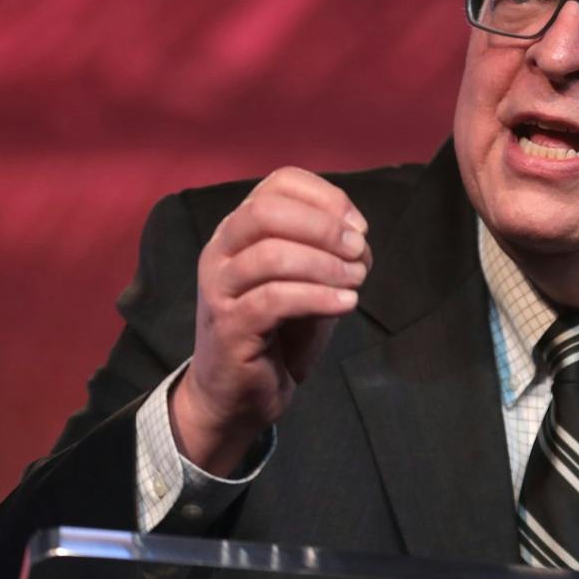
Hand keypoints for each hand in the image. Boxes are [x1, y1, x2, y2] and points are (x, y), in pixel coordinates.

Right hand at [171, 167, 370, 474]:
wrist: (238, 395)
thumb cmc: (278, 333)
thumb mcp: (309, 283)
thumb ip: (329, 254)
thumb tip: (360, 239)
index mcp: (240, 229)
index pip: (279, 183)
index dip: (326, 197)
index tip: (359, 227)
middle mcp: (221, 251)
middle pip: (266, 211)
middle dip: (324, 227)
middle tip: (359, 251)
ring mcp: (219, 288)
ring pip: (271, 255)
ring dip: (326, 265)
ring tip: (357, 281)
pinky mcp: (228, 327)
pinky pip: (274, 300)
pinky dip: (318, 297)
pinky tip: (345, 304)